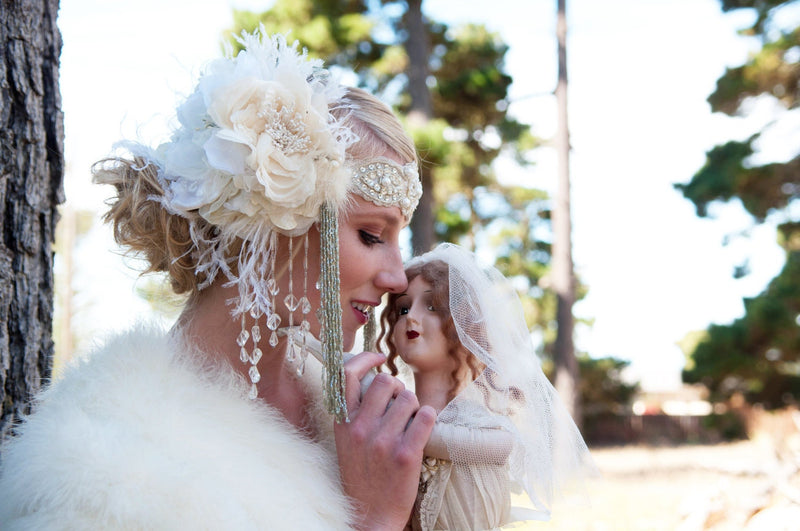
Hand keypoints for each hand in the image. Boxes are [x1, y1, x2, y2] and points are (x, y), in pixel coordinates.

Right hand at [335, 351, 435, 529]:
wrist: (370, 516)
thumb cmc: (361, 475)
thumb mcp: (346, 441)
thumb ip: (355, 411)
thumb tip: (375, 377)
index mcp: (342, 422)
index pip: (346, 374)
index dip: (365, 358)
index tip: (379, 357)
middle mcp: (360, 428)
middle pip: (386, 380)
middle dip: (398, 388)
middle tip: (400, 406)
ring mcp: (382, 441)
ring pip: (409, 398)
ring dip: (414, 408)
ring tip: (409, 426)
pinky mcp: (406, 454)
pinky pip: (426, 415)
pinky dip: (428, 418)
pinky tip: (422, 430)